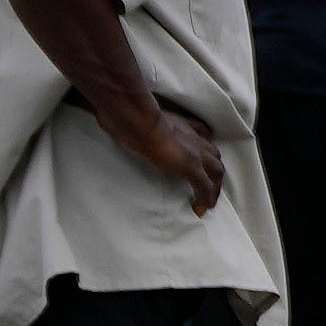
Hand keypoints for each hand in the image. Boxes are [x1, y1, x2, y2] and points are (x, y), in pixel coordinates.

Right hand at [104, 94, 220, 201]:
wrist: (139, 120)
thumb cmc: (132, 116)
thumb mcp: (136, 116)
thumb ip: (132, 119)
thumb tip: (109, 120)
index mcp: (181, 125)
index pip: (202, 134)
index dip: (203, 149)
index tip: (199, 160)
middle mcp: (193, 138)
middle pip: (214, 156)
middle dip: (213, 171)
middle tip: (208, 186)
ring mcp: (195, 153)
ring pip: (216, 171)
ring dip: (213, 187)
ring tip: (207, 202)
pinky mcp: (191, 167)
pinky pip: (205, 187)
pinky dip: (205, 198)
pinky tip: (200, 209)